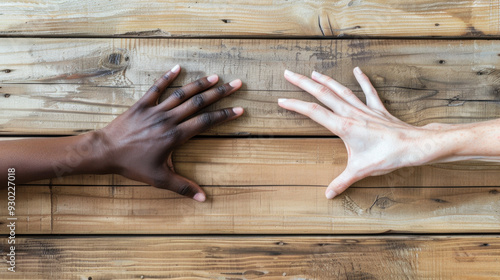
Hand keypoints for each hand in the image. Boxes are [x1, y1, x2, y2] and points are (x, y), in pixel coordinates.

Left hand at [100, 65, 242, 201]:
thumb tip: (204, 199)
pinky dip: (167, 77)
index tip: (240, 109)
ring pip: (182, 94)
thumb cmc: (132, 166)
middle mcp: (168, 119)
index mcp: (175, 136)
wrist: (105, 152)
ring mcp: (155, 110)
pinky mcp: (142, 105)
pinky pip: (156, 88)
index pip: (205, 122)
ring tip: (216, 77)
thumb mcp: (159, 180)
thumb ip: (183, 187)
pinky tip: (178, 67)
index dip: (224, 115)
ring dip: (200, 84)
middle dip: (220, 94)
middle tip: (236, 84)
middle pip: (198, 103)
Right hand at [279, 67, 440, 198]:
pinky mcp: (377, 109)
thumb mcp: (360, 171)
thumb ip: (341, 182)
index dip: (295, 106)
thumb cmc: (387, 156)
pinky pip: (368, 91)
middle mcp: (351, 113)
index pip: (313, 112)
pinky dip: (362, 80)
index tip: (281, 100)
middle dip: (303, 83)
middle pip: (322, 94)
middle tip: (289, 74)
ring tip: (313, 72)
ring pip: (341, 90)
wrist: (413, 146)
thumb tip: (327, 195)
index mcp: (343, 126)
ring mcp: (364, 109)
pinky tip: (357, 70)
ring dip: (325, 80)